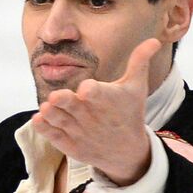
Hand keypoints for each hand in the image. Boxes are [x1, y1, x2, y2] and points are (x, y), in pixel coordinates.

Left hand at [32, 38, 159, 184]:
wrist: (127, 152)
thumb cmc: (129, 113)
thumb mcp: (136, 88)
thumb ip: (139, 62)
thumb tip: (154, 40)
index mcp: (108, 101)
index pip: (98, 94)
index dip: (92, 91)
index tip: (86, 89)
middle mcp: (92, 117)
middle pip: (74, 108)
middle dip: (64, 101)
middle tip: (54, 96)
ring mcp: (80, 132)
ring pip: (60, 121)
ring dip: (52, 114)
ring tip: (46, 107)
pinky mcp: (70, 144)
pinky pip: (54, 136)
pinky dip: (45, 129)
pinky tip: (38, 119)